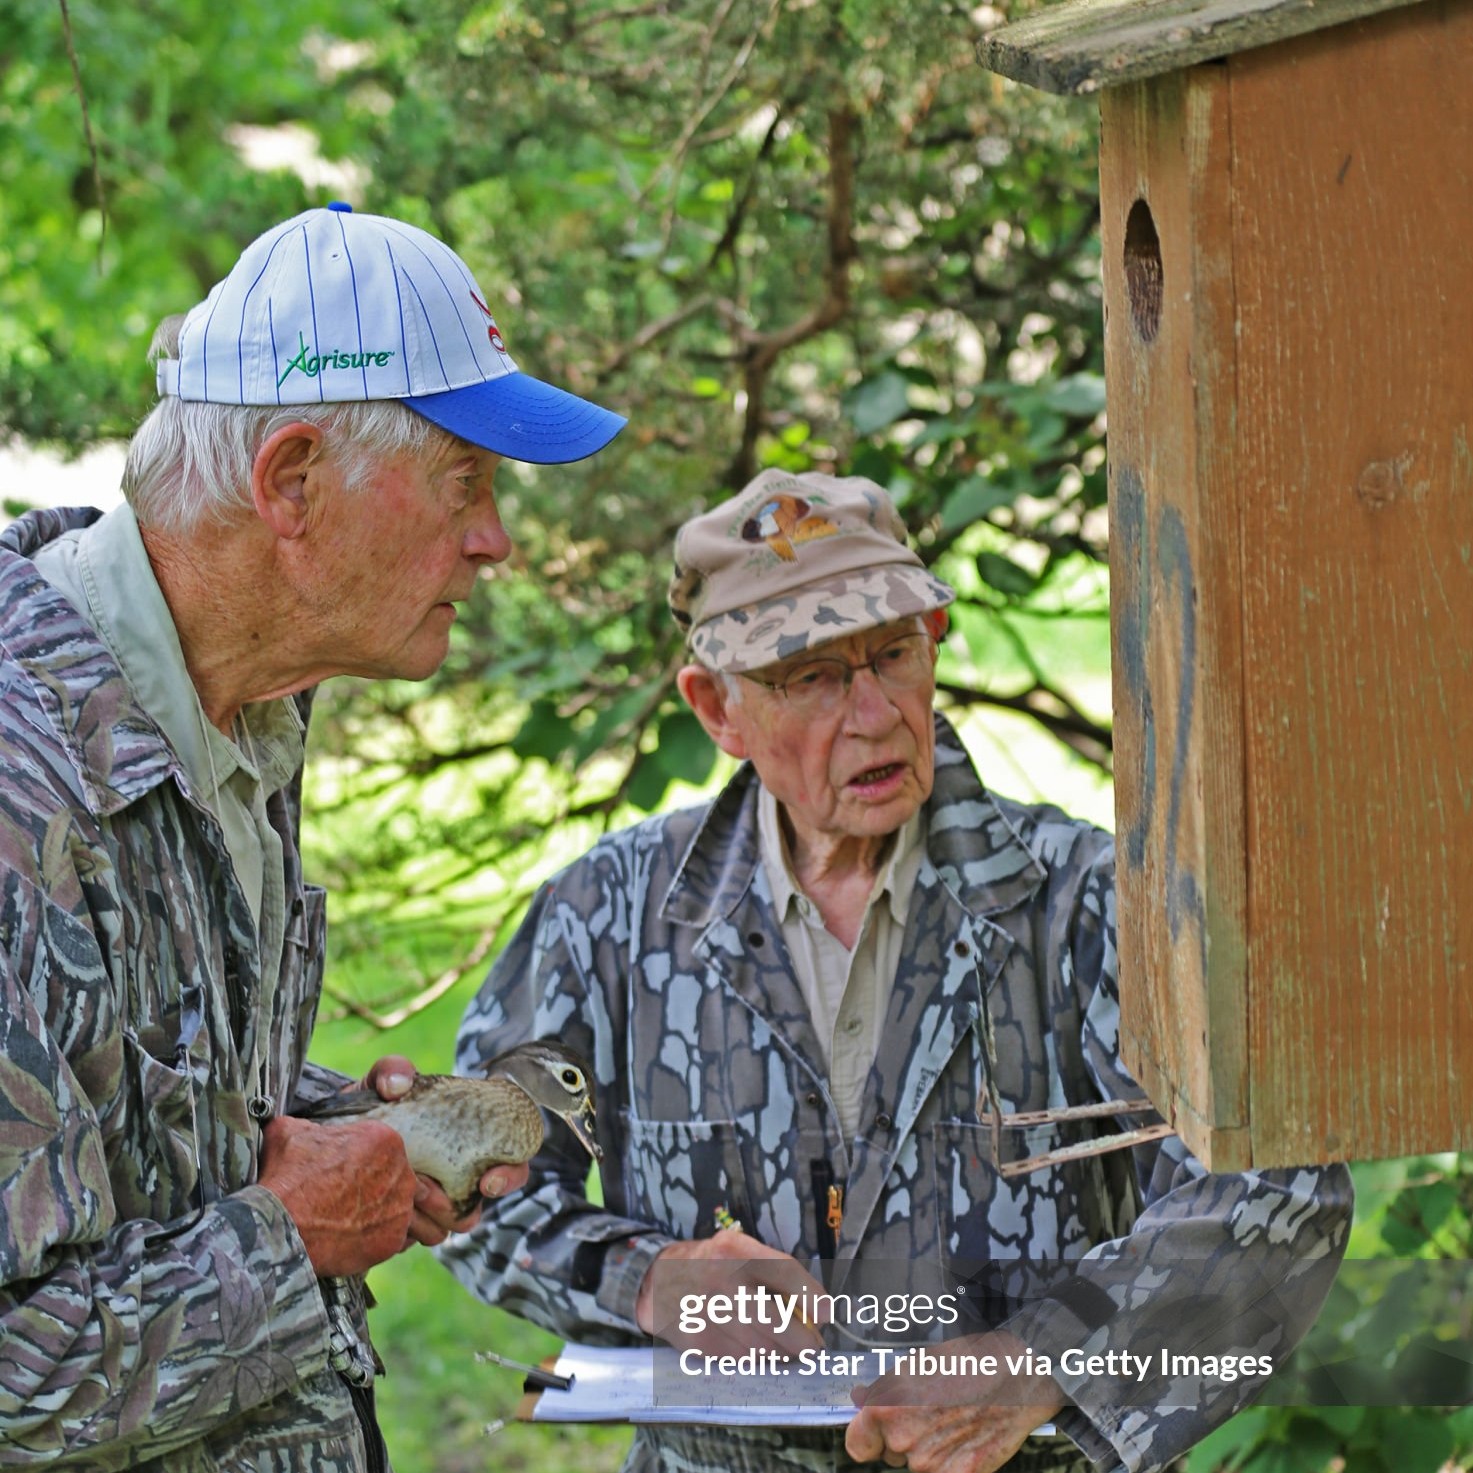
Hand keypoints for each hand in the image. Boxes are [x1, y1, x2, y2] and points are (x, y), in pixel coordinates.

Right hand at [257, 1113, 417, 1275]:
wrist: (279, 1228)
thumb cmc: (285, 1178)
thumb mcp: (290, 1132)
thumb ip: (309, 1126)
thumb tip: (307, 1129)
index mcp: (384, 1139)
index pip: (380, 1146)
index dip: (359, 1157)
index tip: (341, 1169)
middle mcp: (402, 1173)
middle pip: (392, 1176)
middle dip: (373, 1184)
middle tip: (344, 1196)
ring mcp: (400, 1210)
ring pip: (394, 1207)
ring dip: (376, 1212)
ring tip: (346, 1220)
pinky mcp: (392, 1241)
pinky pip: (389, 1237)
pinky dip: (373, 1238)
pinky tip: (349, 1239)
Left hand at [360, 1055, 530, 1245]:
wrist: (337, 1135)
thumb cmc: (375, 1103)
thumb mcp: (384, 1079)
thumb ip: (393, 1070)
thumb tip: (398, 1086)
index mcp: (471, 1147)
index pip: (512, 1166)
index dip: (509, 1177)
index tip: (489, 1181)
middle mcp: (455, 1183)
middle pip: (472, 1214)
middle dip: (449, 1206)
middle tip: (422, 1187)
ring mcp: (429, 1208)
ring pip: (441, 1233)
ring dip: (423, 1220)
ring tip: (397, 1193)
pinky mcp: (401, 1228)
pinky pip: (408, 1242)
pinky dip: (397, 1230)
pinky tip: (378, 1210)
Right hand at [634, 1229, 827, 1355]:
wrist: (654, 1280)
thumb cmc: (708, 1264)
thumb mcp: (736, 1249)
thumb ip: (771, 1271)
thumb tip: (812, 1307)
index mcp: (735, 1250)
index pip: (784, 1272)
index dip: (811, 1296)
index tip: (826, 1314)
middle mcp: (721, 1279)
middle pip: (777, 1320)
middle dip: (803, 1340)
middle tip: (813, 1346)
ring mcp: (708, 1313)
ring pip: (761, 1347)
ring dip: (781, 1353)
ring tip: (785, 1348)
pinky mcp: (698, 1341)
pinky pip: (740, 1358)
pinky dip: (755, 1358)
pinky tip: (755, 1349)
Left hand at [845, 1331, 1065, 1472]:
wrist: (1016, 1377)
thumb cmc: (967, 1362)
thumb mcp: (918, 1363)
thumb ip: (885, 1388)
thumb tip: (859, 1398)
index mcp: (888, 1408)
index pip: (857, 1444)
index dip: (867, 1436)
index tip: (876, 1432)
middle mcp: (904, 1441)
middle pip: (891, 1452)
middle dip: (903, 1437)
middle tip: (930, 1414)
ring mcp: (930, 1464)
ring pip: (918, 1463)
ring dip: (929, 1449)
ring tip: (953, 1421)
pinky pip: (943, 1472)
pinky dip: (951, 1462)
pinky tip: (966, 1438)